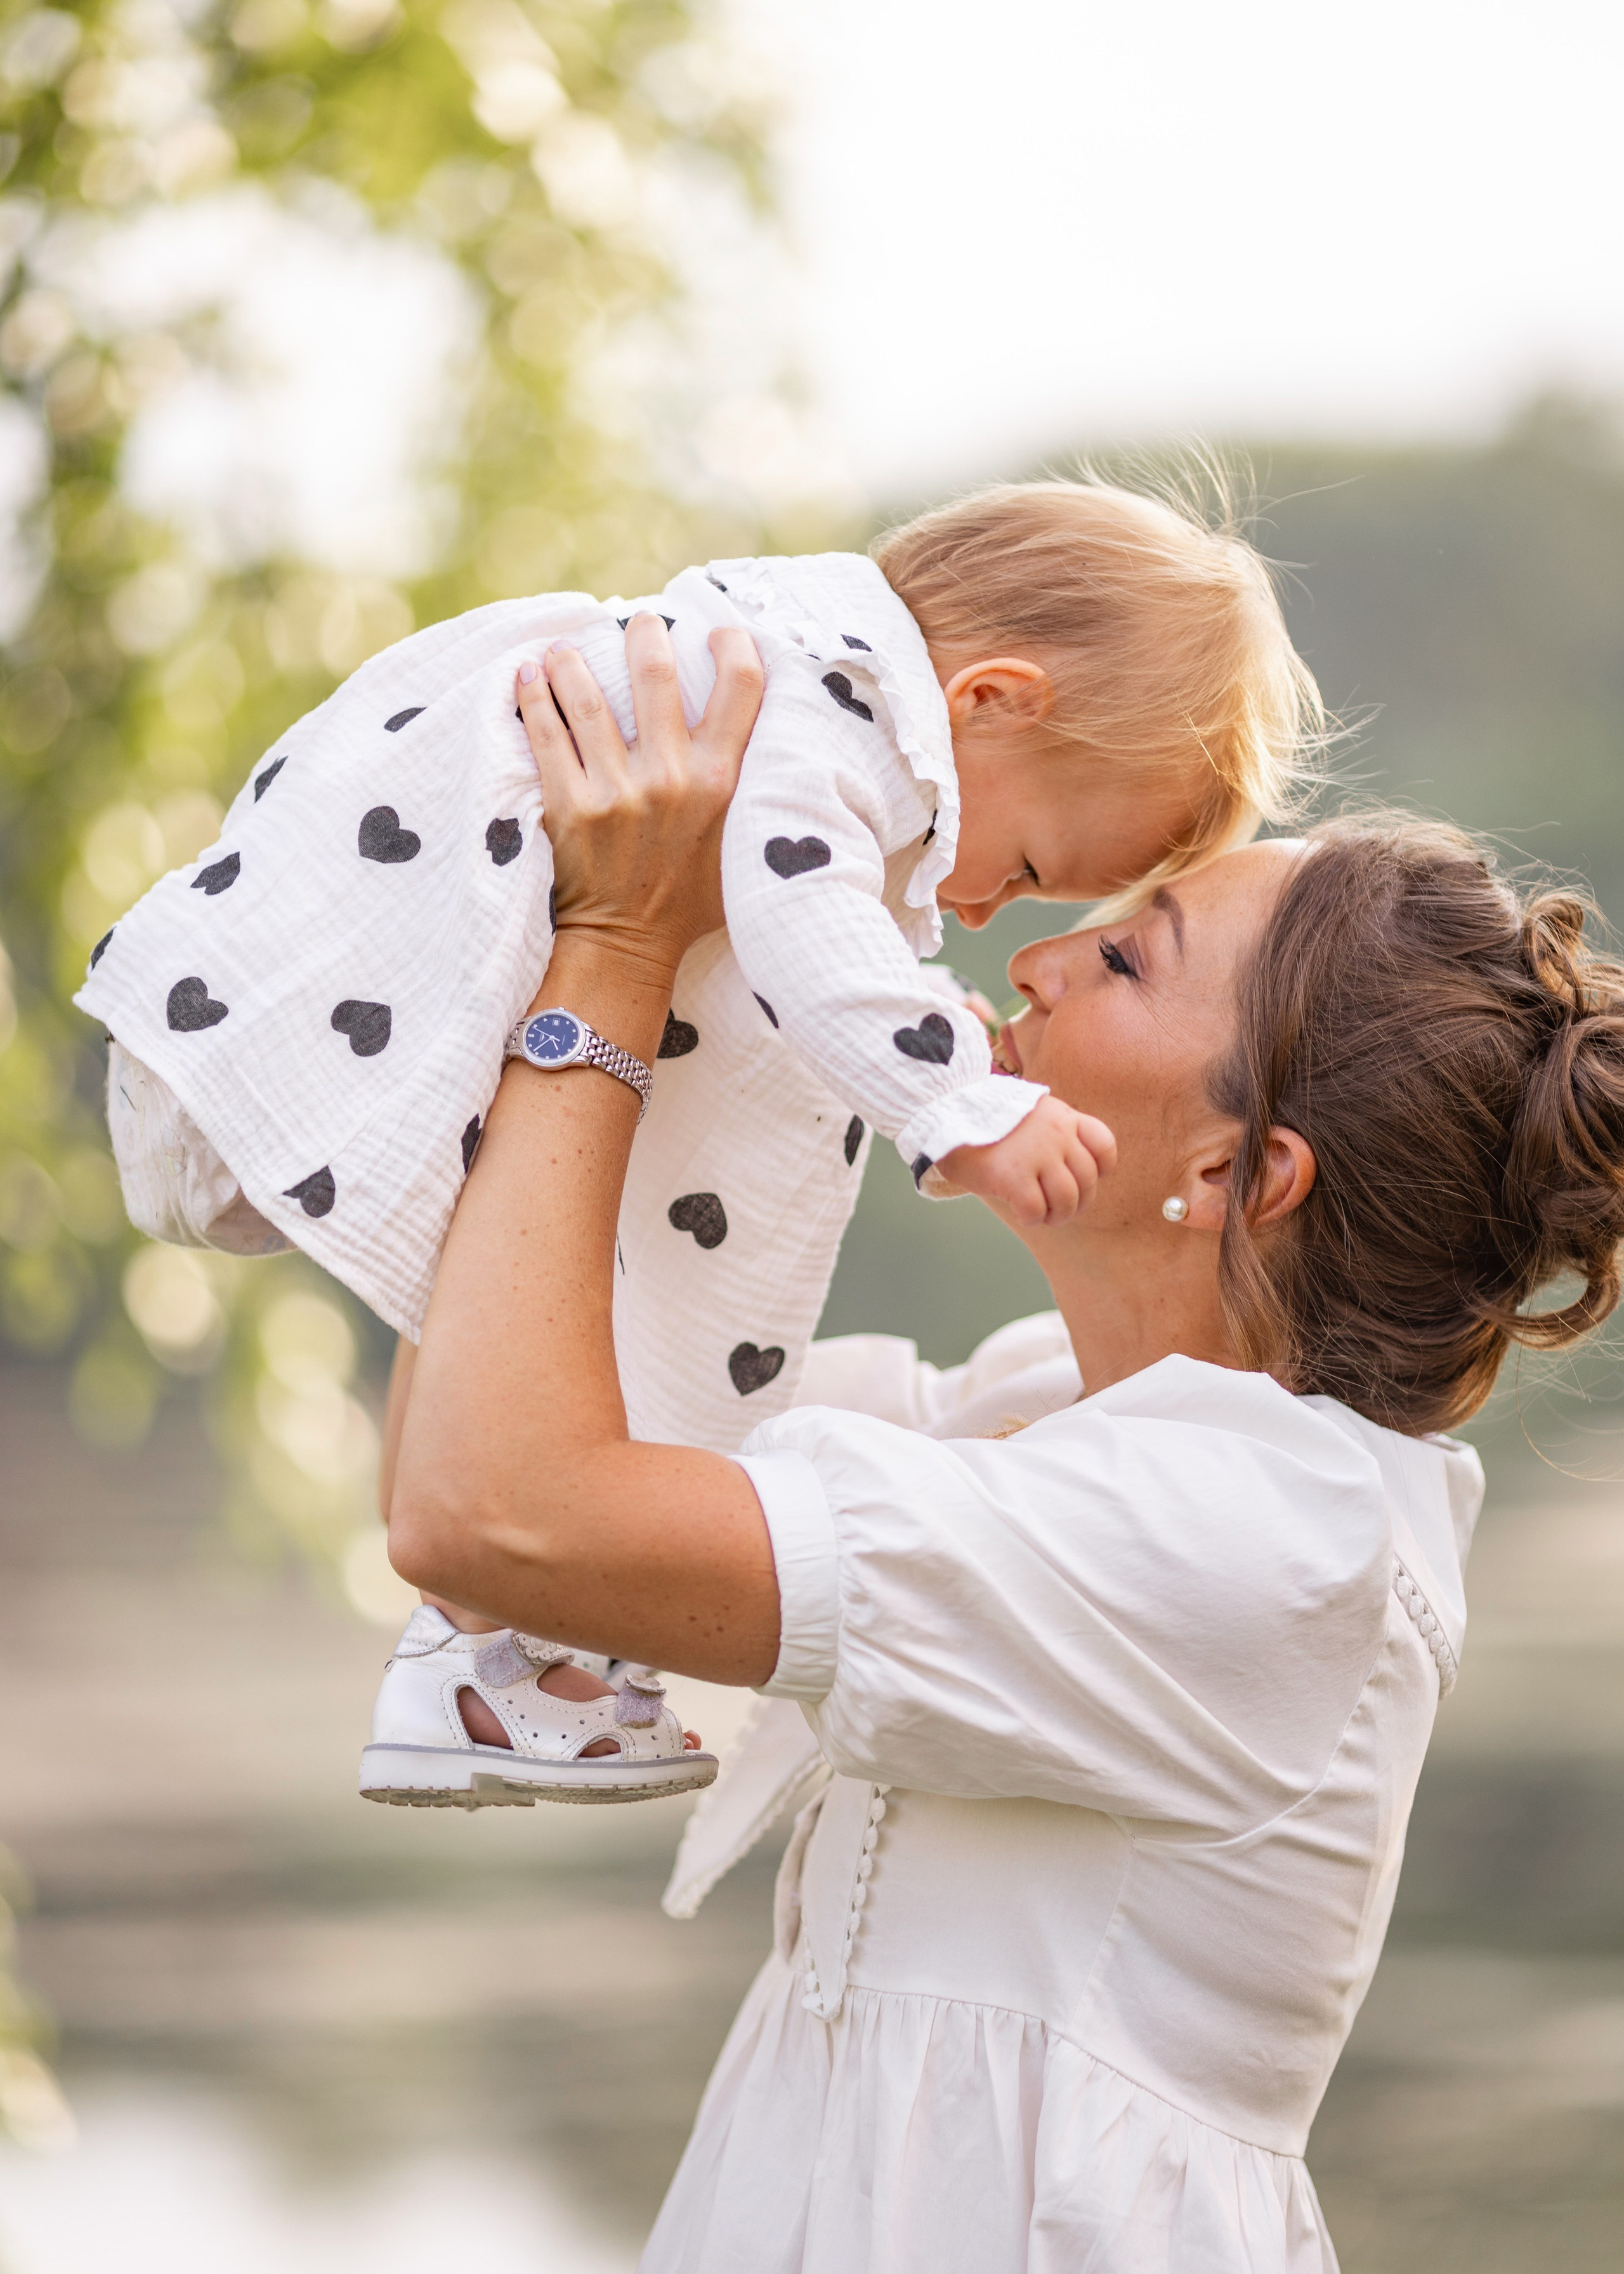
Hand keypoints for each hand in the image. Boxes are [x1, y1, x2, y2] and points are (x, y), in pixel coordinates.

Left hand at [517, 614, 763, 980]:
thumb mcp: (742, 844)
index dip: (732, 645)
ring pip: (587, 697)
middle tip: (636, 623)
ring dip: (572, 661)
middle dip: (644, 633)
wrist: (629, 946)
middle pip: (655, 673)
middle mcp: (672, 779)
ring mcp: (616, 792)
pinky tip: (527, 676)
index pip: (741, 687)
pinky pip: (545, 734)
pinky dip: (531, 697)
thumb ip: (748, 789)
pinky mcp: (568, 807)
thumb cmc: (690, 898)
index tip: (717, 632)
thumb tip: (760, 728)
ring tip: (564, 648)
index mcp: (722, 782)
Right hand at [936, 1096, 1116, 1227]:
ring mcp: (1037, 1154)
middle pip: (1087, 1181)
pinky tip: (1020, 1212)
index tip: (1078, 1178)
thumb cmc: (982, 1119)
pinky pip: (1036, 1211)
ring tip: (1041, 1215)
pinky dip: (1032, 1219)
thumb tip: (1067, 1174)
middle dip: (1077, 1203)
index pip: (1104, 1145)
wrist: (943, 1108)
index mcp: (1062, 1116)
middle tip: (1057, 1210)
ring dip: (1057, 1216)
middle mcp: (1056, 1134)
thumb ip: (1051, 1134)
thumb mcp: (1028, 1113)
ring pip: (1067, 1200)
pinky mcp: (1013, 1176)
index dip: (1099, 1170)